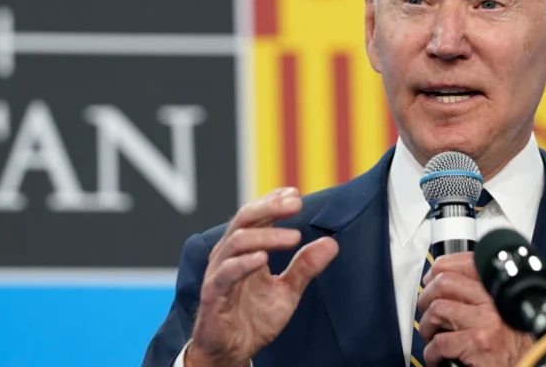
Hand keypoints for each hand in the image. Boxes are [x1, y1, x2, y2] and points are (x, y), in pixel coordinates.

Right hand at [185, 187, 339, 366]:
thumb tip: (331, 243)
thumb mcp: (287, 292)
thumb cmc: (254, 319)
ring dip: (266, 235)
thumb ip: (305, 267)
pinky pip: (226, 273)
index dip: (273, 201)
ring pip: (236, 242)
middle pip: (243, 219)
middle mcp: (227, 256)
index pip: (255, 216)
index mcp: (243, 250)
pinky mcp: (213, 295)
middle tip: (295, 204)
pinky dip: (244, 263)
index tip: (295, 193)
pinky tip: (264, 258)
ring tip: (293, 237)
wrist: (232, 353)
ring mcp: (218, 274)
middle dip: (269, 208)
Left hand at [417, 252, 533, 366]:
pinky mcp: (477, 343)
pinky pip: (439, 341)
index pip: (466, 263)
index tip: (430, 279)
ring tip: (432, 336)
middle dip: (426, 298)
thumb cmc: (511, 350)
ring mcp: (485, 322)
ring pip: (437, 309)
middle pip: (444, 282)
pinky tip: (438, 357)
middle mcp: (493, 303)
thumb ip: (479, 296)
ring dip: (426, 326)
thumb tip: (442, 282)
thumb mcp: (501, 314)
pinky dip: (431, 352)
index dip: (441, 268)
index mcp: (498, 292)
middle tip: (426, 312)